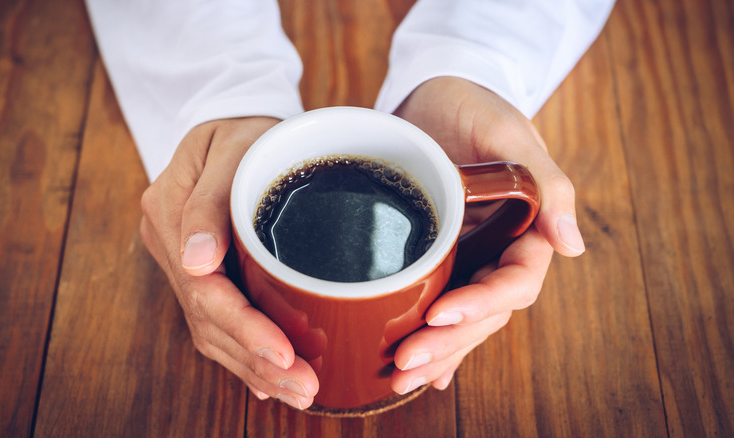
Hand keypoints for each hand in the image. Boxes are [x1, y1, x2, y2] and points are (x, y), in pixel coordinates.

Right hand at [139, 117, 318, 408]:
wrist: (236, 116)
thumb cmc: (245, 127)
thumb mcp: (233, 147)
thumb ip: (209, 203)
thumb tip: (197, 262)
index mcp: (170, 212)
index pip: (204, 289)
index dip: (245, 328)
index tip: (285, 354)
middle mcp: (172, 245)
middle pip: (209, 320)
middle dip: (257, 361)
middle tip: (305, 388)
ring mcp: (184, 259)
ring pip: (212, 329)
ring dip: (254, 366)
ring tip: (297, 390)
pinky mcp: (204, 269)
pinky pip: (218, 319)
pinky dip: (245, 352)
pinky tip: (269, 379)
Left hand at [388, 77, 584, 393]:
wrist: (435, 97)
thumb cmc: (474, 106)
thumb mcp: (508, 132)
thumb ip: (546, 184)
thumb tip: (573, 246)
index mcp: (528, 228)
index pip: (515, 281)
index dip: (481, 303)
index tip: (440, 315)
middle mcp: (501, 250)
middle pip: (486, 311)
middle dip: (450, 341)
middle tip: (407, 361)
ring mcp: (471, 257)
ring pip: (463, 317)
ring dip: (438, 352)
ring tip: (400, 378)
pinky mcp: (440, 258)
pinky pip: (441, 304)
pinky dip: (435, 339)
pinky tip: (421, 372)